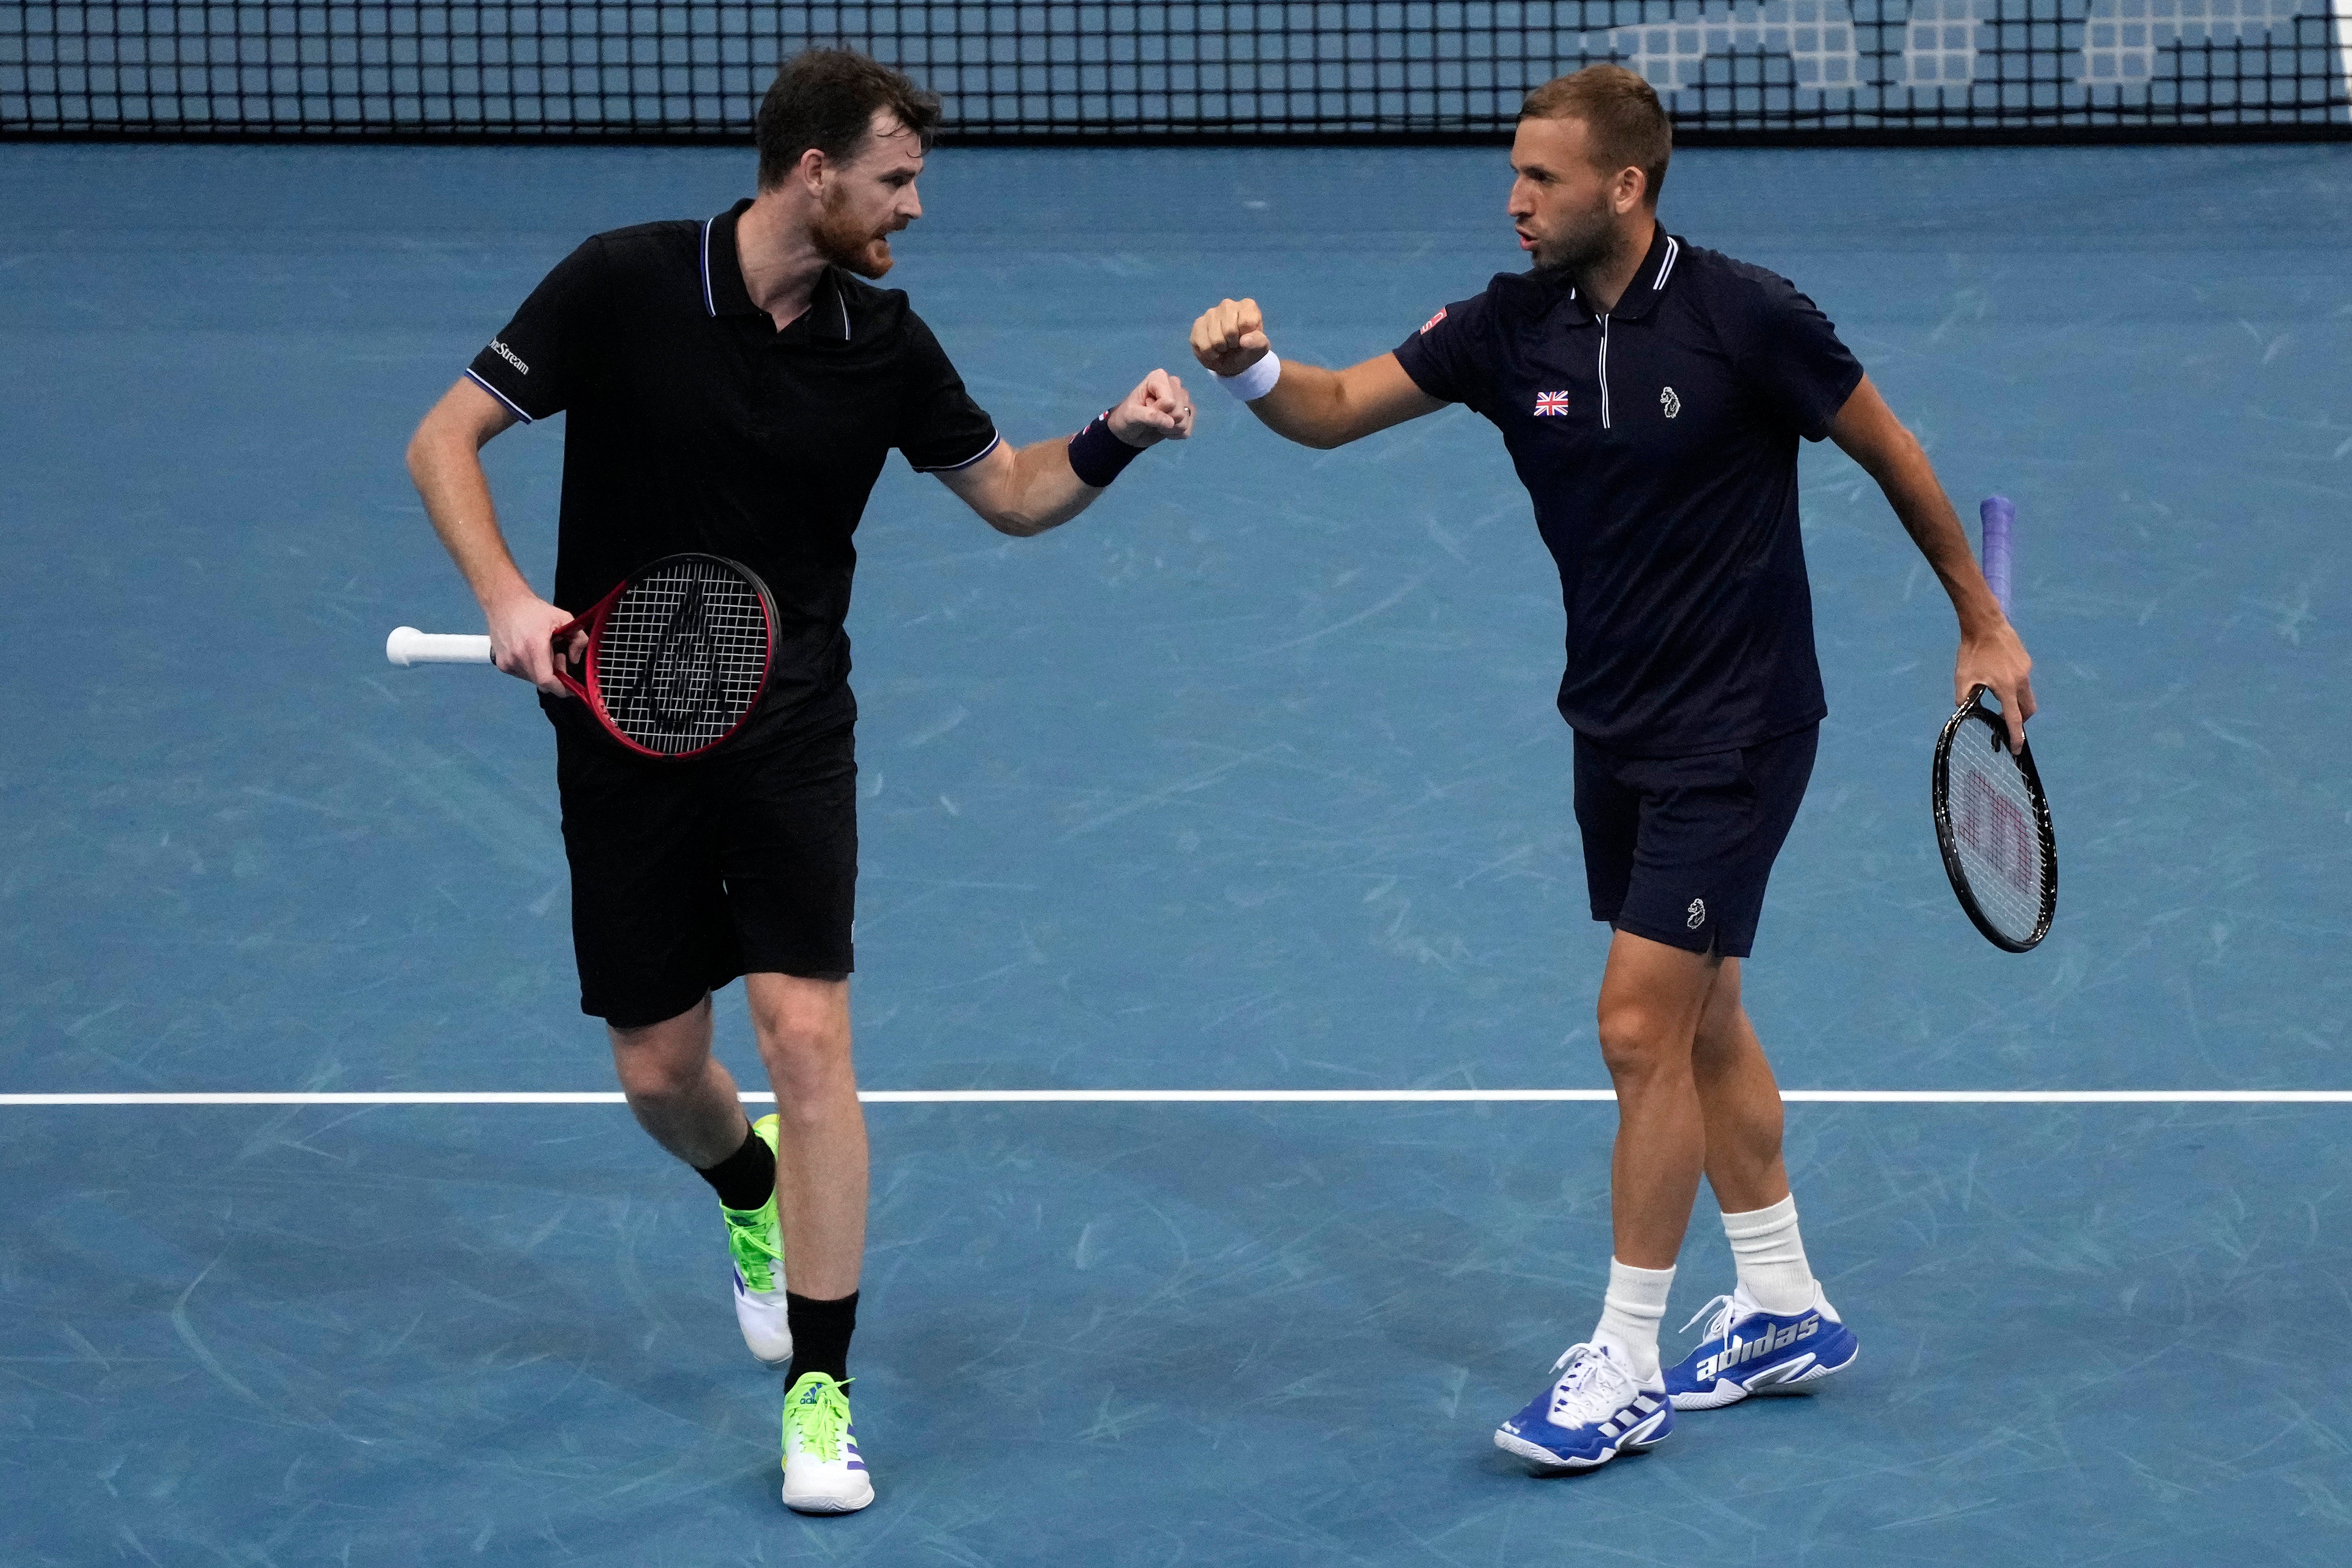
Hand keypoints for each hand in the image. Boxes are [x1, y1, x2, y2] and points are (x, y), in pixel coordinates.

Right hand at [485, 592, 580, 697]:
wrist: (504, 603)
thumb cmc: (533, 610)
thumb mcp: (563, 618)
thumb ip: (578, 639)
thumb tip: (575, 660)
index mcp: (534, 647)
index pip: (546, 681)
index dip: (561, 688)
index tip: (571, 688)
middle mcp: (518, 658)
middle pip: (542, 683)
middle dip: (556, 676)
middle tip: (559, 656)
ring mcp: (507, 662)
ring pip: (532, 680)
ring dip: (542, 672)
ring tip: (544, 651)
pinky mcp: (501, 664)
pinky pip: (522, 674)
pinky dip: (531, 669)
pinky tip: (532, 652)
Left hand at [1105, 367, 1193, 447]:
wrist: (1130, 431)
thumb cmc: (1127, 417)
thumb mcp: (1132, 415)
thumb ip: (1149, 416)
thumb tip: (1171, 423)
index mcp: (1159, 378)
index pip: (1169, 400)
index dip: (1158, 410)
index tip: (1146, 408)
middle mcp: (1173, 384)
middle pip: (1179, 411)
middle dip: (1164, 420)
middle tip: (1151, 419)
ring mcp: (1182, 398)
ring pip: (1184, 419)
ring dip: (1170, 428)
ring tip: (1158, 424)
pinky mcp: (1187, 413)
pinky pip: (1188, 429)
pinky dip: (1176, 434)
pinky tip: (1166, 430)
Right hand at [1189, 298, 1269, 376]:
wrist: (1231, 360)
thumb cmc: (1248, 349)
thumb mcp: (1259, 349)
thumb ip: (1258, 343)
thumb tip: (1244, 340)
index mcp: (1247, 306)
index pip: (1246, 322)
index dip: (1246, 338)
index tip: (1246, 340)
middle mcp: (1228, 305)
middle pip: (1229, 330)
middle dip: (1232, 344)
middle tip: (1233, 345)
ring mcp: (1211, 313)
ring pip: (1215, 339)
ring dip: (1220, 350)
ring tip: (1223, 347)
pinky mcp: (1198, 324)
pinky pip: (1202, 344)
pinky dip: (1209, 353)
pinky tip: (1213, 350)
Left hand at [1956, 618, 2035, 751]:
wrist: (1985, 624)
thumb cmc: (1971, 651)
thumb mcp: (1962, 678)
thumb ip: (1963, 698)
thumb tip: (1963, 710)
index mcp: (2006, 687)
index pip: (2014, 719)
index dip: (2016, 736)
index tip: (2016, 749)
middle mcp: (2021, 680)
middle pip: (2028, 709)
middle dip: (2020, 720)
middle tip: (2005, 723)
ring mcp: (2026, 670)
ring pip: (2028, 695)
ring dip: (2017, 703)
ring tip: (2000, 701)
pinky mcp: (2026, 661)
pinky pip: (2024, 681)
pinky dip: (2016, 689)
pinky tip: (2000, 680)